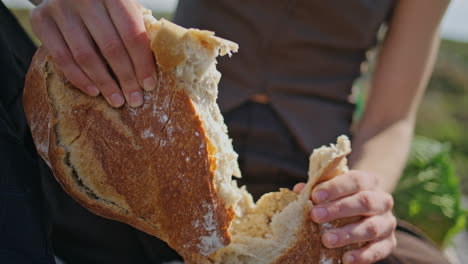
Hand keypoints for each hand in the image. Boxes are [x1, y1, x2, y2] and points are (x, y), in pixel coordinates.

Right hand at [30, 0, 156, 107]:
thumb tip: (157, 65)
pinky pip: (61, 57)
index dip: (142, 63)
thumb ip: (136, 28)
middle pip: (111, 47)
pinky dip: (79, 78)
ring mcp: (60, 8)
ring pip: (86, 55)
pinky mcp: (40, 20)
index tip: (149, 86)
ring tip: (117, 101)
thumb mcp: (122, 8)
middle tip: (135, 100)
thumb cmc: (103, 5)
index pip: (132, 34)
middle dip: (126, 78)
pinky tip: (94, 91)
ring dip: (104, 83)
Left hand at [294, 170, 396, 263]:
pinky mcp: (389, 243)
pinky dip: (362, 255)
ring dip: (347, 234)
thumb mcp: (332, 189)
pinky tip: (346, 259)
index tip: (314, 196)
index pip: (355, 180)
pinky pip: (379, 250)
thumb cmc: (342, 198)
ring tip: (326, 240)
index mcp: (370, 181)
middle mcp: (383, 200)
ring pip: (371, 227)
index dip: (335, 187)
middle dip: (338, 209)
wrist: (366, 212)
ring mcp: (388, 222)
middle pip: (364, 202)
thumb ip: (317, 189)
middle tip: (315, 216)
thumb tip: (298, 190)